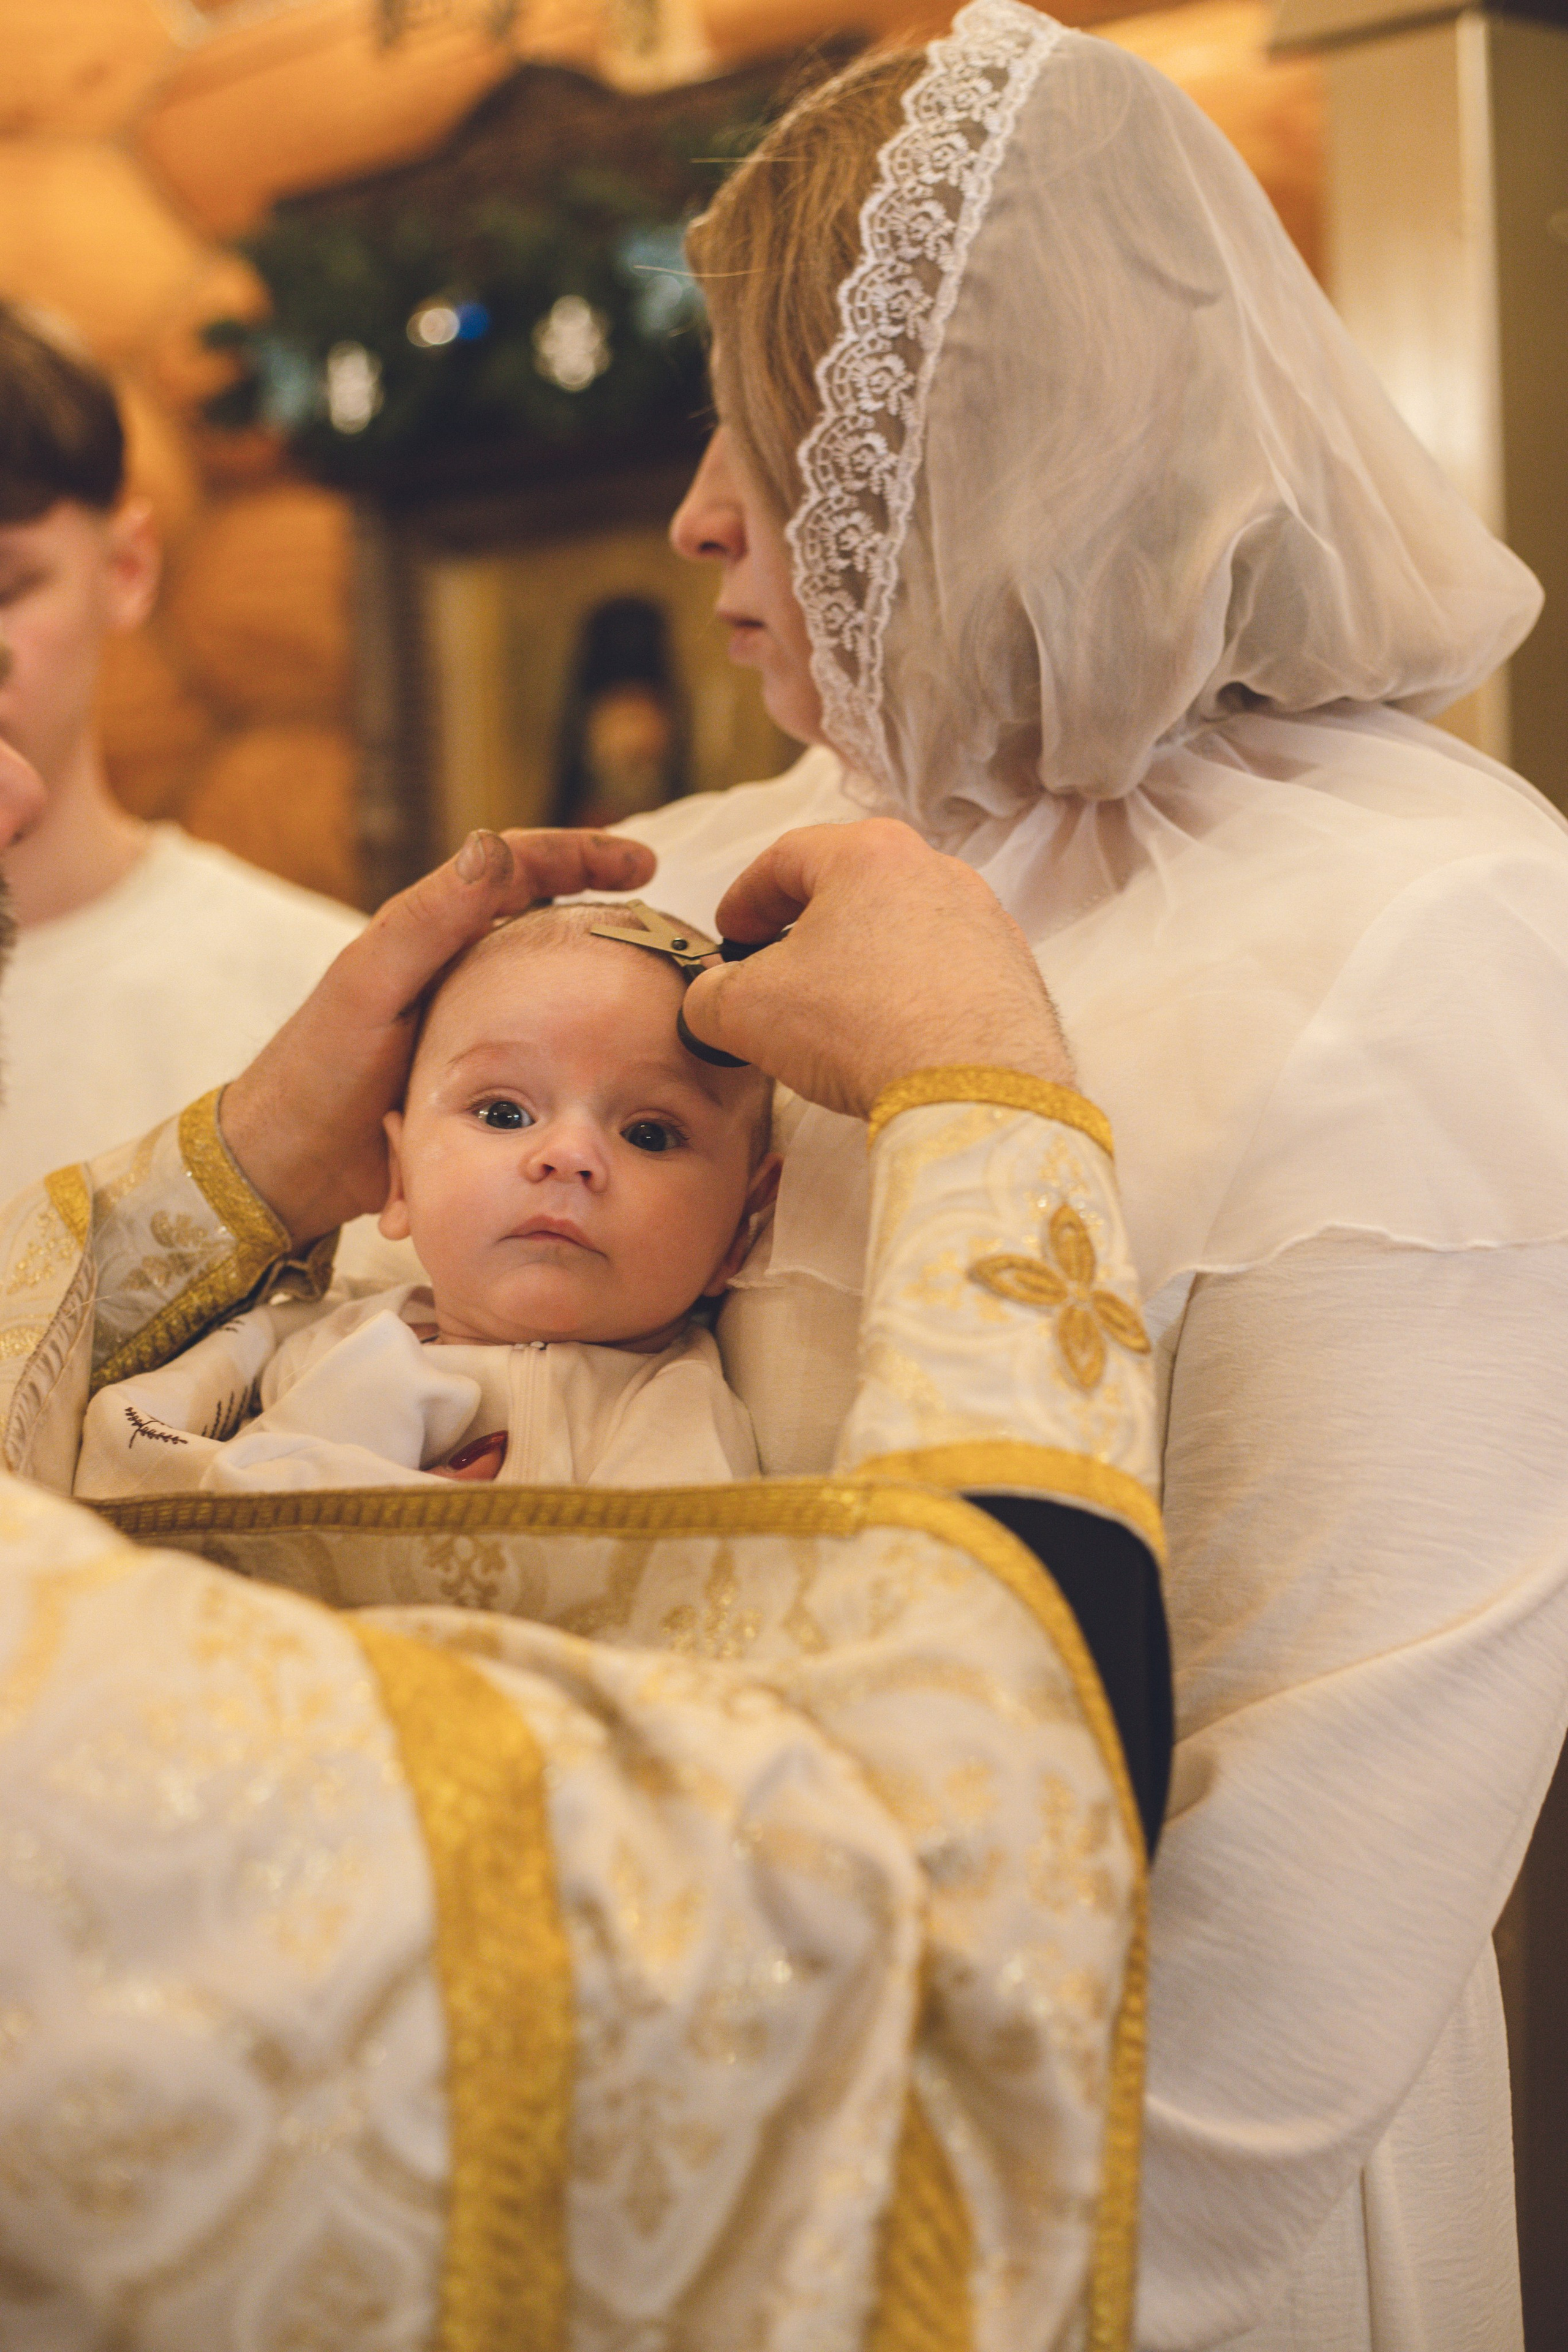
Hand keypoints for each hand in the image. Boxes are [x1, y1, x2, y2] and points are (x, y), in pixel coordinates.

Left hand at [221, 828, 654, 1243]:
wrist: (286, 1167)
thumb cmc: (319, 1070)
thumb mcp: (371, 987)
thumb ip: (427, 920)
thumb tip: (492, 845)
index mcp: (433, 932)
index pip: (520, 868)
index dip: (584, 856)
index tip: (645, 866)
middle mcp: (458, 968)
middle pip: (550, 921)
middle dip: (613, 918)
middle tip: (674, 933)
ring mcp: (473, 1023)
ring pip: (555, 988)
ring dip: (609, 986)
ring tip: (665, 997)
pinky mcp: (481, 1078)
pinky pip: (545, 1056)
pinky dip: (585, 1052)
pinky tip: (622, 1069)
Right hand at [681, 819, 1072, 1117]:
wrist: (975, 1089)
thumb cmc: (860, 1026)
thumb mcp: (747, 1010)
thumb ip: (710, 995)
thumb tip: (709, 1001)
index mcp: (870, 854)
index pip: (786, 858)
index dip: (745, 898)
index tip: (729, 935)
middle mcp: (937, 871)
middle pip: (851, 888)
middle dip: (804, 928)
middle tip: (774, 968)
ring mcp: (984, 921)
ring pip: (901, 929)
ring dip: (860, 961)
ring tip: (833, 1010)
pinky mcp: (1014, 974)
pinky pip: (944, 972)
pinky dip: (908, 992)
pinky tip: (889, 1035)